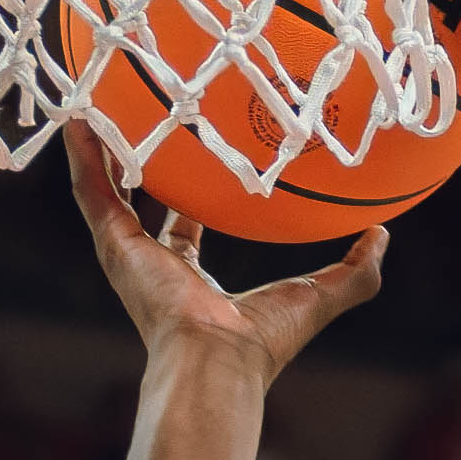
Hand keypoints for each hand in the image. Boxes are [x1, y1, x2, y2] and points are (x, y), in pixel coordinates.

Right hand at [62, 123, 386, 383]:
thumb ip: (356, 270)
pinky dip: (83, 155)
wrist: (218, 359)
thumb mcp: (321, 294)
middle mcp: (153, 265)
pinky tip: (79, 118)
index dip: (191, 194)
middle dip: (138, 162)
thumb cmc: (263, 339)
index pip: (185, 228)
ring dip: (100, 148)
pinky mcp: (114, 245)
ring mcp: (129, 254)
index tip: (196, 156)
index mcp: (191, 278)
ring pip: (107, 188)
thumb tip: (382, 236)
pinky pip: (92, 191)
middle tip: (140, 117)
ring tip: (96, 100)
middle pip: (140, 202)